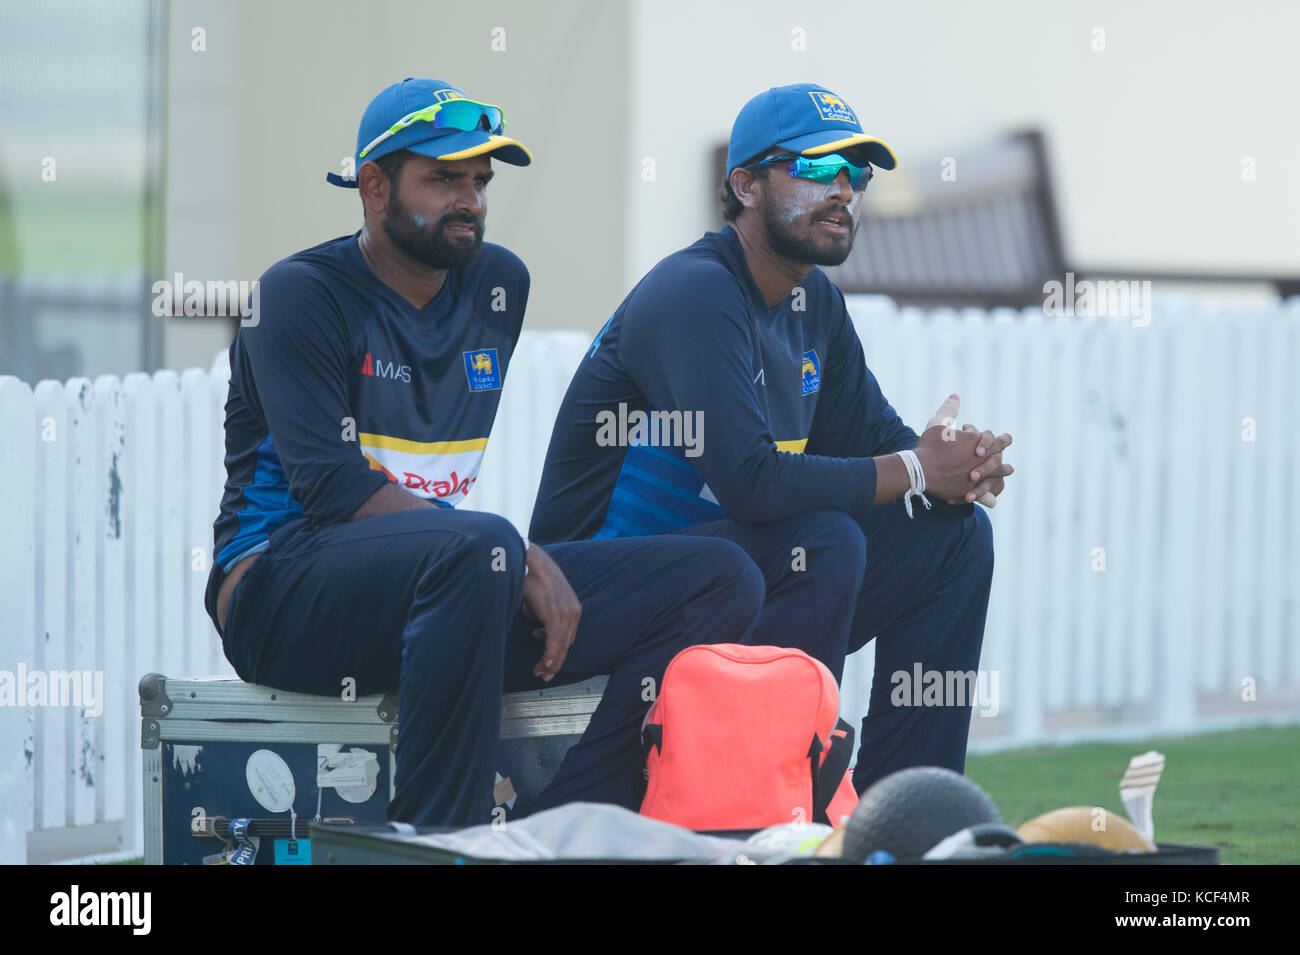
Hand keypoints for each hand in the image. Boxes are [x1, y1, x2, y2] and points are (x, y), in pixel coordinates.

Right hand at [521, 543, 581, 681]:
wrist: (531, 562)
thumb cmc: (533, 577)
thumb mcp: (541, 600)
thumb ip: (540, 613)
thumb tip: (533, 622)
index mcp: (573, 608)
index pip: (567, 636)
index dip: (558, 650)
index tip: (548, 661)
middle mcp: (573, 612)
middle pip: (566, 643)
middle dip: (555, 660)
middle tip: (545, 673)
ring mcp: (566, 613)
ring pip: (561, 645)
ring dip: (551, 661)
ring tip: (541, 671)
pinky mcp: (555, 614)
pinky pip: (554, 640)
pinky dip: (550, 654)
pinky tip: (545, 664)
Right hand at [916, 395, 1013, 505]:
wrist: (919, 470)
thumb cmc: (929, 446)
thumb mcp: (937, 424)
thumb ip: (949, 410)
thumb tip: (955, 396)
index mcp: (975, 442)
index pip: (995, 439)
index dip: (1001, 438)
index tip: (1006, 438)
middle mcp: (980, 459)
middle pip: (998, 456)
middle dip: (1003, 452)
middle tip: (1008, 450)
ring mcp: (975, 476)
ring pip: (995, 473)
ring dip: (1003, 470)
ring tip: (1009, 468)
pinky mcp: (967, 489)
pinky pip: (982, 489)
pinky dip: (987, 486)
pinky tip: (990, 486)